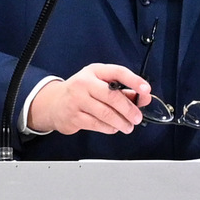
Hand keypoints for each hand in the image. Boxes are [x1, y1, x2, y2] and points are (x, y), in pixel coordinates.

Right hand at [28, 62, 148, 135]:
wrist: (54, 103)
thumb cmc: (81, 92)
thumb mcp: (99, 83)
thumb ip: (123, 90)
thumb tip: (143, 98)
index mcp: (95, 71)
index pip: (118, 72)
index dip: (134, 81)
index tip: (146, 90)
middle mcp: (84, 83)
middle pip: (112, 96)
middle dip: (129, 109)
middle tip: (137, 117)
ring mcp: (77, 100)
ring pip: (106, 113)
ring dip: (121, 122)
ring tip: (128, 126)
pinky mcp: (74, 116)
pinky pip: (97, 124)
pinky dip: (109, 128)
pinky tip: (113, 127)